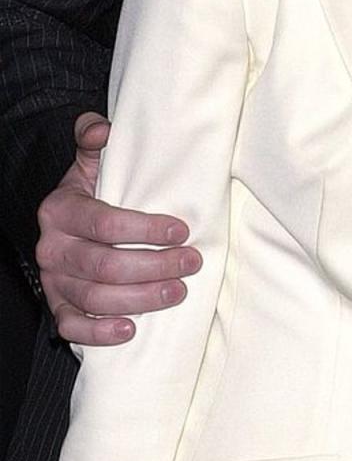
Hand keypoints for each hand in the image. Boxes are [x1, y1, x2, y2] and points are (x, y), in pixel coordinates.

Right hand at [36, 112, 200, 345]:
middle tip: (191, 262)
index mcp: (60, 209)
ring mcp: (52, 280)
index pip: (104, 223)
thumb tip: (102, 128)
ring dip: (139, 298)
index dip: (144, 230)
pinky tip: (130, 329)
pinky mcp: (56, 305)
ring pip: (94, 297)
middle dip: (153, 267)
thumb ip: (93, 138)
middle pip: (103, 265)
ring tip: (178, 292)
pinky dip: (99, 332)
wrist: (65, 217)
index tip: (182, 230)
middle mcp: (51, 248)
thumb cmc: (90, 187)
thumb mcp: (90, 159)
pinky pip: (72, 326)